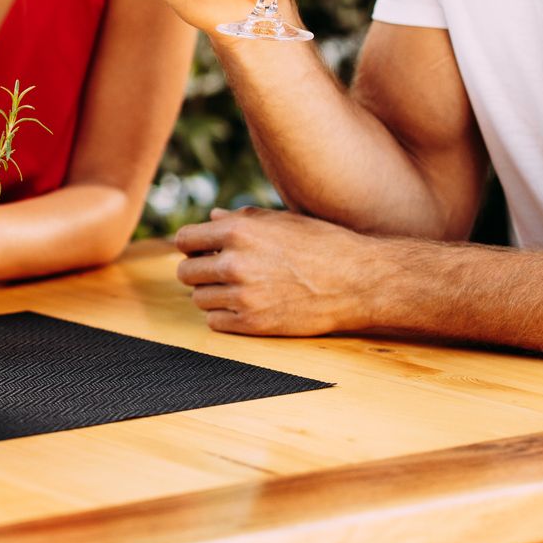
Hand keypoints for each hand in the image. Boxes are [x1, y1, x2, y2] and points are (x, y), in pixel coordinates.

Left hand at [174, 207, 382, 335]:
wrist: (358, 281)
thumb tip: (210, 218)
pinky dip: (223, 316)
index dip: (191, 246)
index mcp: (238, 231)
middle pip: (186, 272)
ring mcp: (243, 296)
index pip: (184, 240)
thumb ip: (241, 218)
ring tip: (236, 290)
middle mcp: (235, 263)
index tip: (201, 251)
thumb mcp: (282, 220)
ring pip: (199, 299)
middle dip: (198, 271)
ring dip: (212, 295)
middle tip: (218, 273)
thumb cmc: (322, 244)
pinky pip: (214, 322)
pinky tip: (243, 307)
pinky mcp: (254, 324)